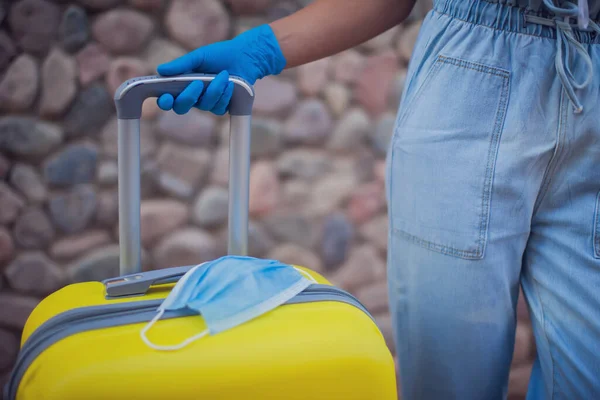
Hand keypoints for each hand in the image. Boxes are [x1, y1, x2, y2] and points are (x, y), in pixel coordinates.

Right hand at [156, 24, 286, 114]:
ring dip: (214, 90)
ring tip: (223, 75)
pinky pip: (218, 108)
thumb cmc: (219, 55)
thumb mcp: (199, 56)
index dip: (164, 102)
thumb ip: (181, 64)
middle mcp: (192, 96)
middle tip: (198, 83)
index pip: (168, 98)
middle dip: (188, 97)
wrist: (244, 58)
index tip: (165, 97)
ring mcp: (207, 103)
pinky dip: (224, 94)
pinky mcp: (222, 106)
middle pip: (181, 108)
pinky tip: (230, 84)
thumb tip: (160, 70)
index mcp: (182, 84)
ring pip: (204, 106)